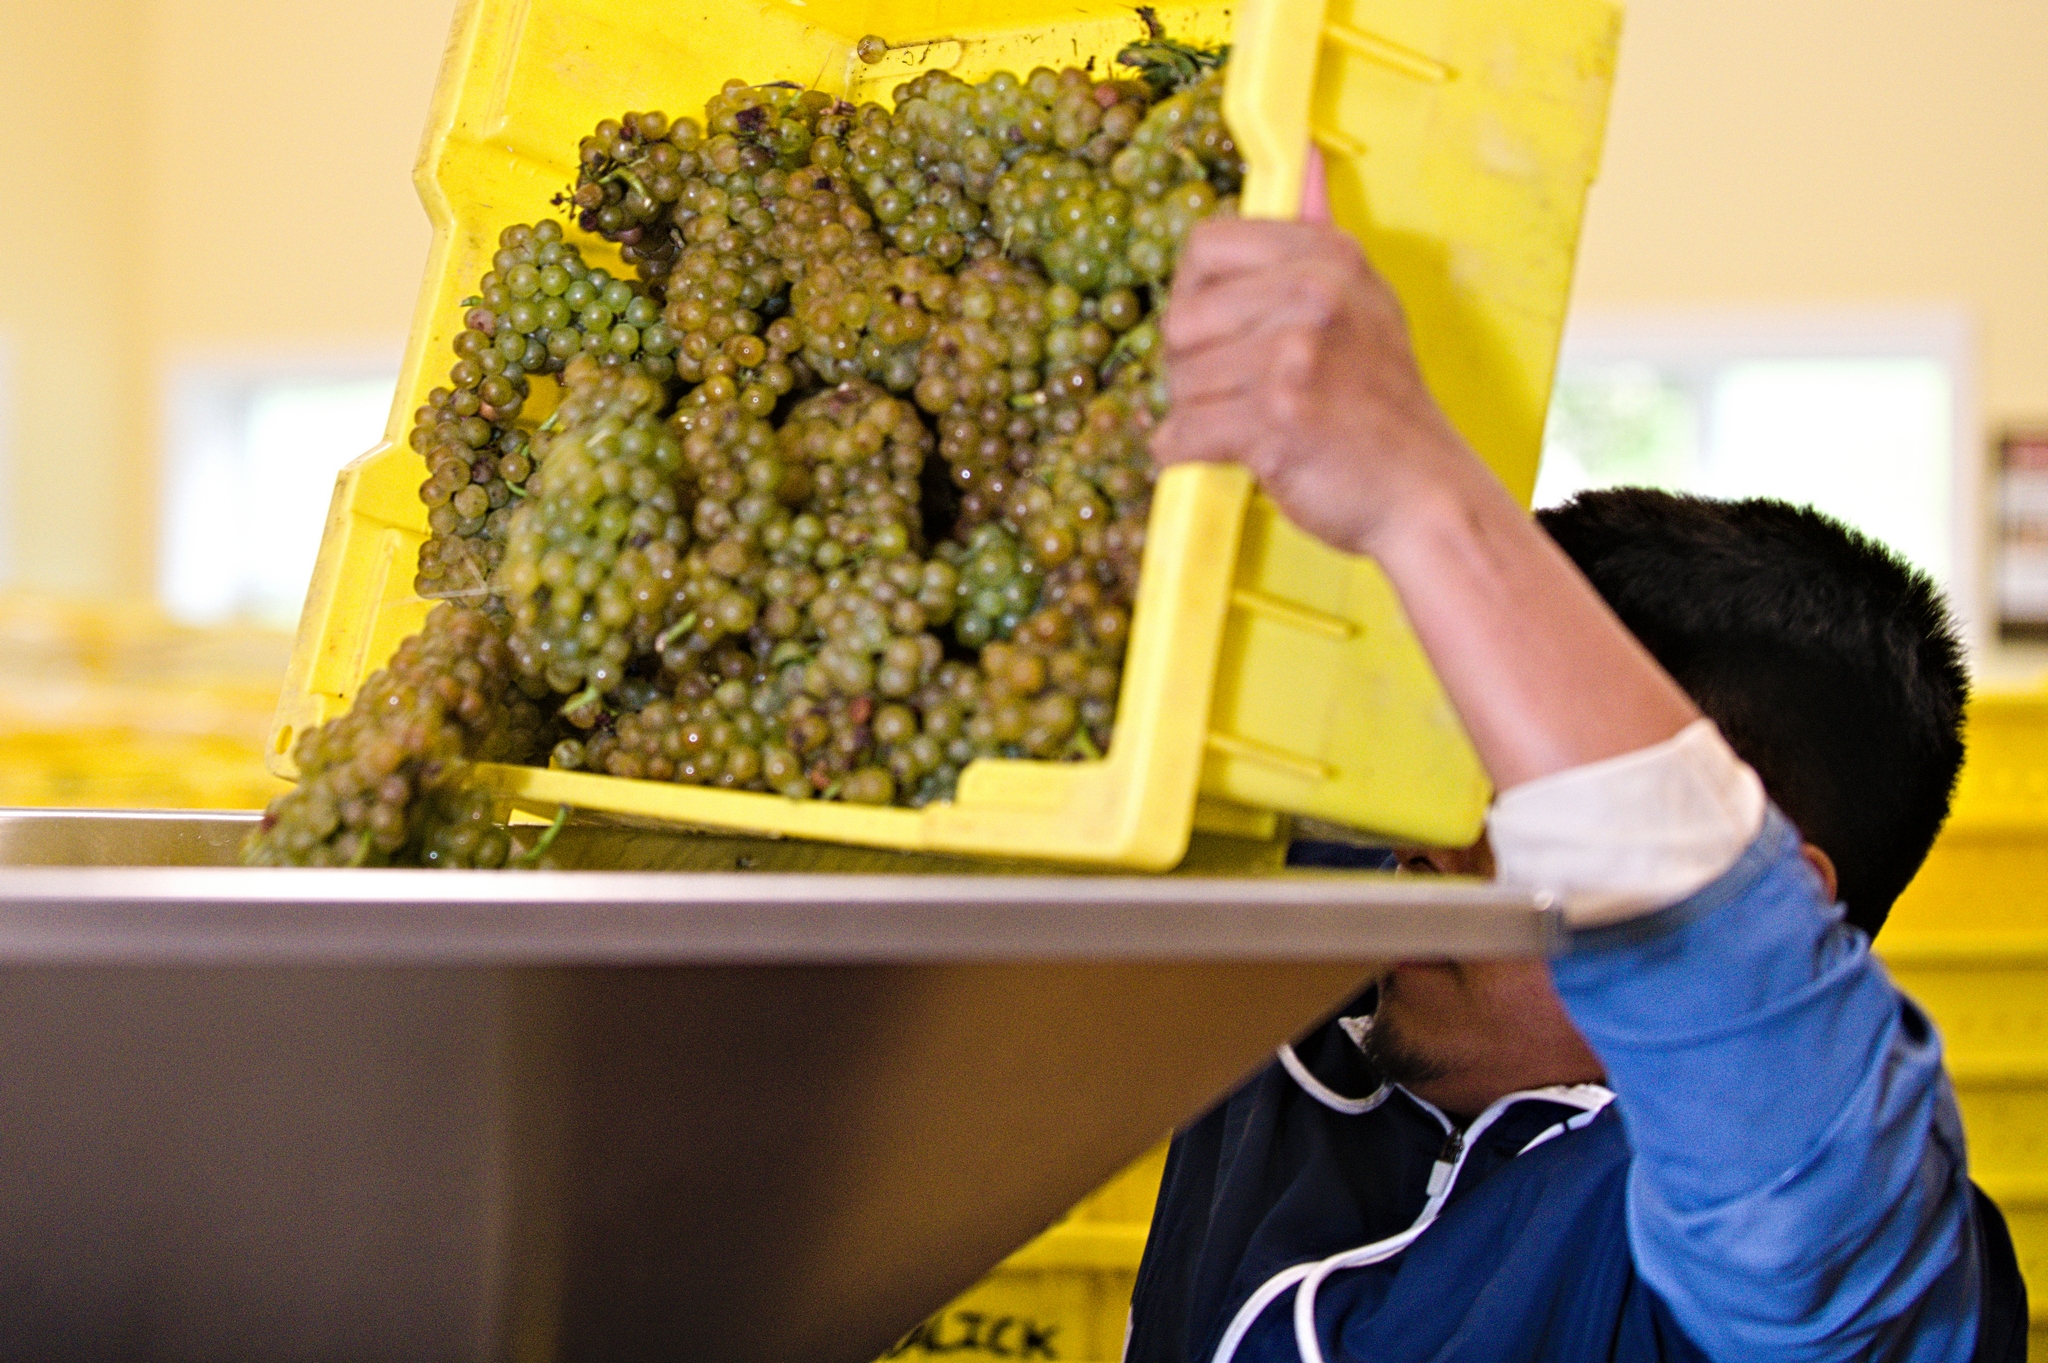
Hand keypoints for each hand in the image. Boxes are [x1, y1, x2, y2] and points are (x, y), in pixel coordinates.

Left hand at [1150, 151, 1478, 558]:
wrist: (1424, 489)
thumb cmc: (1383, 406)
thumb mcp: (1367, 303)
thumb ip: (1320, 240)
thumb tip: (1306, 158)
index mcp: (1328, 258)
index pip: (1205, 246)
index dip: (1194, 294)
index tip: (1216, 330)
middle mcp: (1312, 295)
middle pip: (1180, 318)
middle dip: (1188, 365)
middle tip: (1232, 392)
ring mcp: (1293, 356)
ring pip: (1178, 382)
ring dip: (1194, 416)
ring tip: (1244, 427)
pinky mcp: (1274, 418)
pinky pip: (1181, 433)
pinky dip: (1185, 455)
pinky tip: (1223, 455)